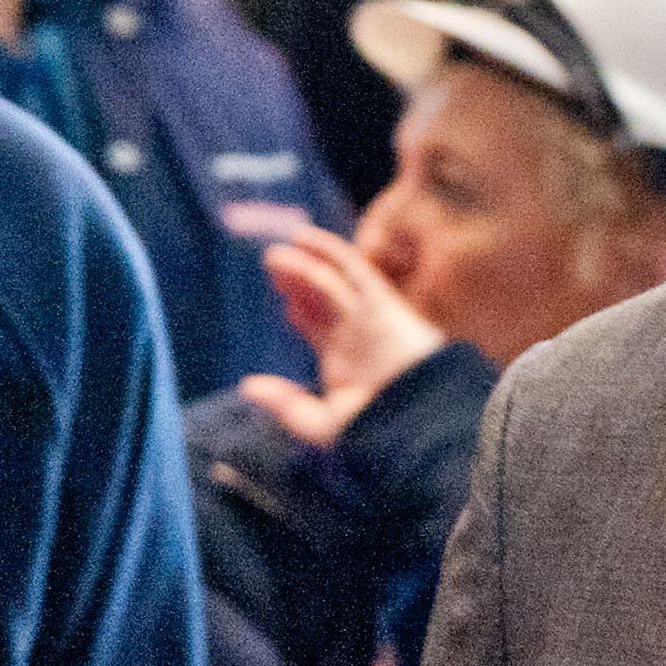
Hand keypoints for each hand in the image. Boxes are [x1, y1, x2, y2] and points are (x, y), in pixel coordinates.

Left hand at [246, 224, 446, 447]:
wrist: (417, 420)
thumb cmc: (375, 427)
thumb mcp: (320, 422)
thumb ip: (285, 404)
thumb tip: (248, 387)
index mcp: (342, 359)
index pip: (316, 326)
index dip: (298, 310)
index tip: (281, 302)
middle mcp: (353, 332)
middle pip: (320, 298)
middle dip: (296, 281)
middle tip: (271, 264)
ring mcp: (367, 315)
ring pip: (331, 280)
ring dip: (305, 262)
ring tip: (276, 252)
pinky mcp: (381, 301)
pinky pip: (353, 269)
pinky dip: (329, 250)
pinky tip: (304, 238)